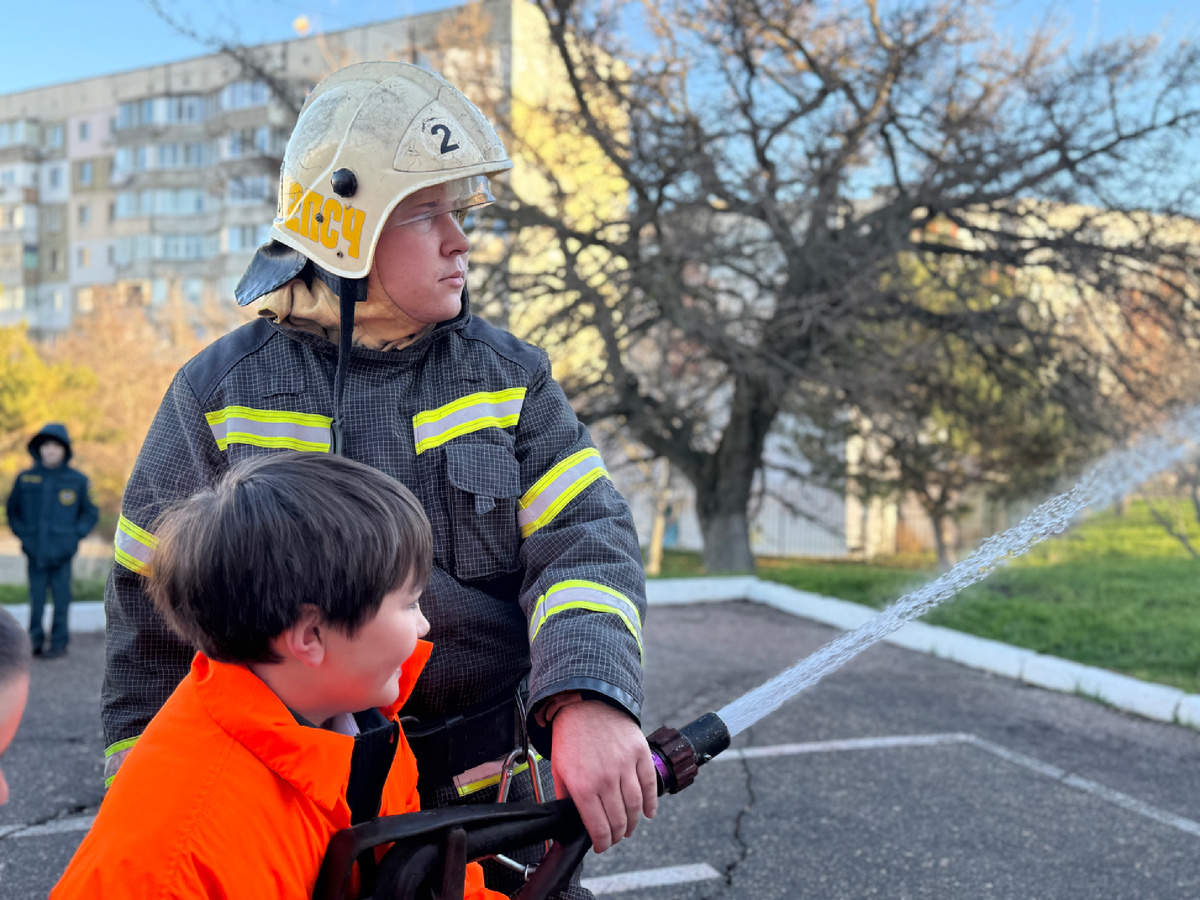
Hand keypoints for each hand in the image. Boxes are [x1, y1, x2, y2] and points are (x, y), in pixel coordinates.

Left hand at [549, 699, 657, 851]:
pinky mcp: (640, 754)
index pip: (598, 827)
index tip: (602, 846)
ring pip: (636, 806)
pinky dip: (651, 803)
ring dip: (634, 822)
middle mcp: (606, 778)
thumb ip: (566, 796)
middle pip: (619, 820)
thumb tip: (569, 819)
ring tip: (629, 827)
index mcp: (583, 786)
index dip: (602, 843)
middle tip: (615, 838)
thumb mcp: (560, 768)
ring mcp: (625, 766)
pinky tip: (648, 812)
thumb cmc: (571, 735)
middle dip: (617, 835)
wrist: (585, 703)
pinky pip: (650, 784)